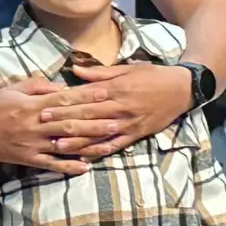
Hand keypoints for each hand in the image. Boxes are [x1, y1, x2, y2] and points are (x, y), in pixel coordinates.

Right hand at [0, 77, 106, 173]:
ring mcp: (33, 144)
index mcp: (33, 106)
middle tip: (118, 120)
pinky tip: (85, 167)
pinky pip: (51, 164)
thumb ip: (37, 86)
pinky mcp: (28, 158)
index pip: (65, 100)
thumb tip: (60, 87)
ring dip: (89, 145)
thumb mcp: (12, 88)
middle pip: (71, 123)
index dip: (87, 97)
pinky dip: (68, 166)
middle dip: (96, 122)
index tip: (107, 94)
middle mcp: (36, 125)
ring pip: (65, 145)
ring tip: (110, 144)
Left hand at [38, 63, 191, 161]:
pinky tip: (84, 156)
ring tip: (57, 146)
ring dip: (77, 141)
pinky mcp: (136, 135)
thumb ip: (100, 72)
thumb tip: (74, 70)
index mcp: (116, 88)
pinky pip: (115, 145)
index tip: (45, 106)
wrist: (182, 90)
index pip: (85, 96)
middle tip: (43, 126)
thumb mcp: (127, 68)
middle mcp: (120, 107)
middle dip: (64, 121)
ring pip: (98, 134)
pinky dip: (99, 151)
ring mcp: (128, 124)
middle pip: (87, 115)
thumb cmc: (153, 76)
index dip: (63, 103)